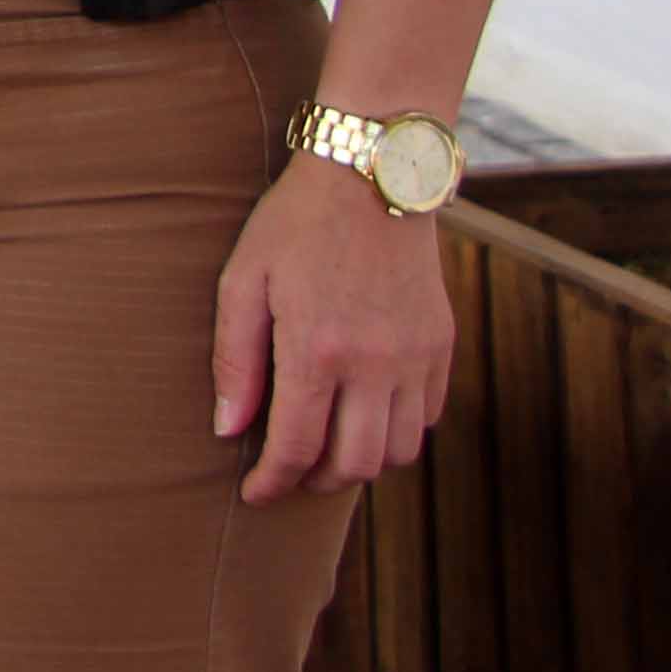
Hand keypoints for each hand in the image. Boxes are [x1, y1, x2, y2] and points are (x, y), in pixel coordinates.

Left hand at [213, 147, 454, 500]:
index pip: (298, 447)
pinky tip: (365, 415)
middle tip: (289, 473)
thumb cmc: (294, 225)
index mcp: (318, 350)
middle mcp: (375, 364)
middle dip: (317, 481)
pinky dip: (398, 432)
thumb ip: (234, 361)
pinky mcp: (442, 346)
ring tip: (327, 449)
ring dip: (361, 463)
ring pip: (399, 451)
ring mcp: (416, 358)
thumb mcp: (243, 281)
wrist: (371, 177)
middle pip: (355, 464)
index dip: (274, 481)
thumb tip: (228, 429)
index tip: (255, 494)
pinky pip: (428, 417)